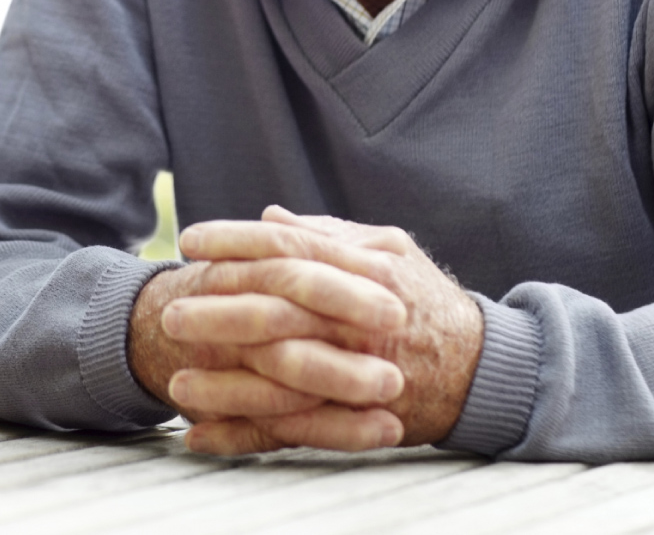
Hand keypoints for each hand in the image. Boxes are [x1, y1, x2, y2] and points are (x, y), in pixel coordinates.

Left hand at [165, 208, 482, 454]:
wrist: (485, 370)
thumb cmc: (427, 303)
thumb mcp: (389, 252)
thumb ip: (329, 235)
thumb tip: (272, 216)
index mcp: (366, 270)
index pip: (289, 249)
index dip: (235, 240)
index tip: (189, 239)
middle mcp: (362, 319)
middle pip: (278, 310)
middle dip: (218, 310)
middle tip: (169, 310)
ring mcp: (361, 371)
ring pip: (281, 375)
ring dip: (224, 384)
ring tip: (173, 385)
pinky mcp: (358, 418)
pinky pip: (293, 430)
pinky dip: (245, 435)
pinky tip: (201, 437)